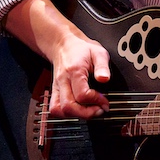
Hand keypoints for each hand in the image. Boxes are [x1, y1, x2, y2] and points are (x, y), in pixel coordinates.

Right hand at [4, 0, 110, 118]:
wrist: (64, 44)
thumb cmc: (81, 49)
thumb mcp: (98, 52)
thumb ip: (102, 66)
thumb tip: (105, 79)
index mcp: (74, 71)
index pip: (82, 94)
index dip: (96, 101)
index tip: (105, 100)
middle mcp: (62, 81)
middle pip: (68, 106)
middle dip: (86, 113)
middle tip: (99, 110)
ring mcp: (56, 87)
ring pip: (58, 109)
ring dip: (75, 115)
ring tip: (89, 111)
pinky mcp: (55, 91)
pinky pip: (55, 107)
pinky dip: (66, 114)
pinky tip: (78, 109)